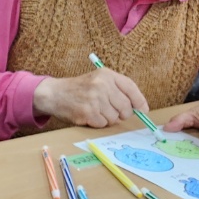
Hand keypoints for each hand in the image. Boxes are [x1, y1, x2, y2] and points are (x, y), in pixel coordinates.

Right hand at [32, 70, 149, 127]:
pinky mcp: (87, 113)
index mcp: (107, 75)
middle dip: (122, 114)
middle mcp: (102, 85)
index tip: (143, 110)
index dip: (139, 101)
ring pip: (115, 118)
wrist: (54, 94)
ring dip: (108, 119)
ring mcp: (94, 99)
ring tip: (96, 111)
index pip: (131, 88)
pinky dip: (98, 123)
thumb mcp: (98, 80)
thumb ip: (117, 89)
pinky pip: (103, 124)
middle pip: (126, 107)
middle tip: (112, 112)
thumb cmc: (79, 88)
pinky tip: (89, 116)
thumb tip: (138, 108)